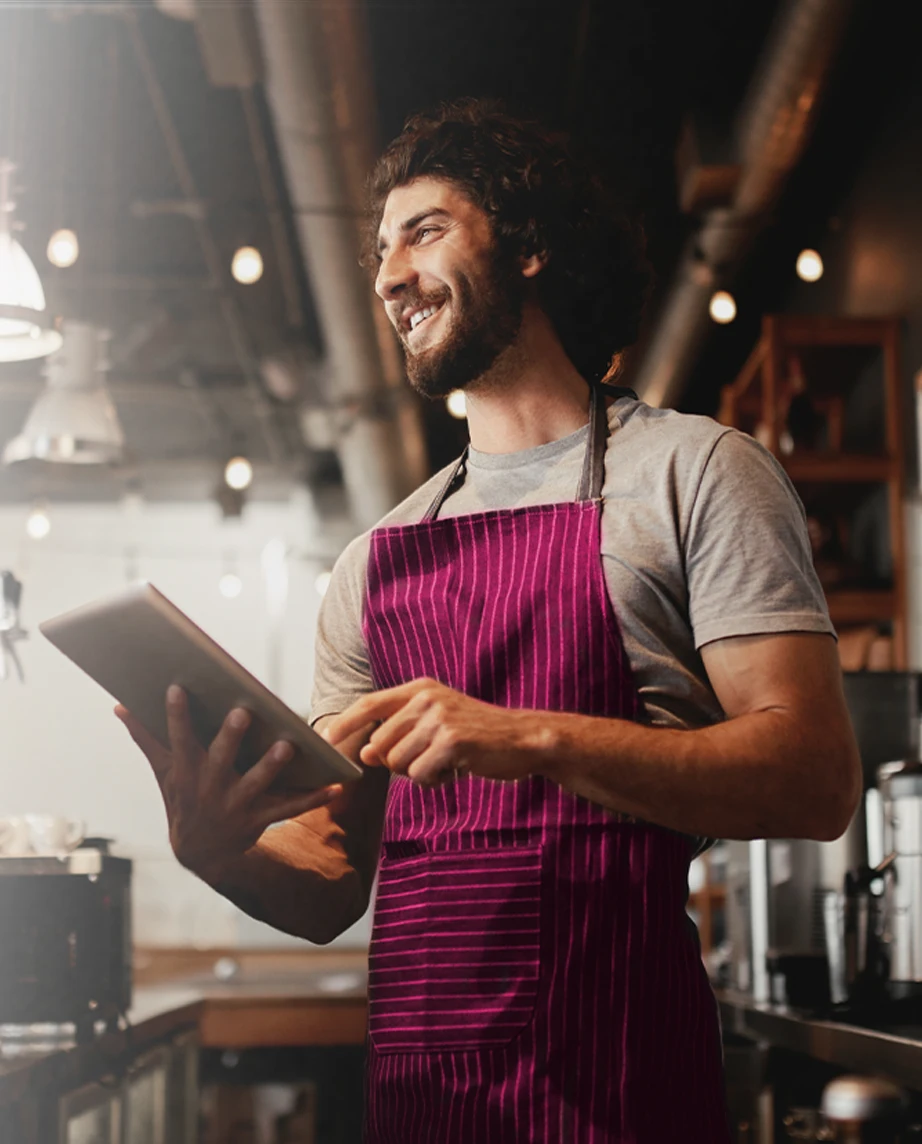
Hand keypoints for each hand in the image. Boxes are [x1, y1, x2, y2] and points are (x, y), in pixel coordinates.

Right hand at [115, 685, 342, 882]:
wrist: (201, 852)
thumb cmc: (183, 799)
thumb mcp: (163, 771)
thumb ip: (146, 737)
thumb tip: (119, 706)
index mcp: (186, 772)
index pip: (178, 739)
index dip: (176, 715)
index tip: (178, 687)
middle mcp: (209, 788)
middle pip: (219, 760)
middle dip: (229, 737)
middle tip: (243, 712)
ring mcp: (235, 806)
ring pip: (256, 785)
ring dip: (271, 766)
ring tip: (288, 746)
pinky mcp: (260, 820)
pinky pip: (289, 809)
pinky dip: (313, 799)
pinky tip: (336, 786)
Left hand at [322, 678, 543, 787]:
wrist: (523, 739)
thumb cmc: (477, 734)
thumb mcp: (437, 721)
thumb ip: (400, 732)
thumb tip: (365, 753)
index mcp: (420, 689)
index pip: (369, 704)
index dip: (344, 723)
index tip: (325, 740)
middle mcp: (426, 698)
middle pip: (381, 744)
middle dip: (399, 763)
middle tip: (432, 759)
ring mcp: (439, 718)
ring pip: (398, 763)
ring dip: (420, 773)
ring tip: (447, 762)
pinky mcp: (451, 741)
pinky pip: (420, 775)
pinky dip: (435, 780)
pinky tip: (457, 769)